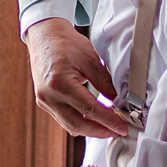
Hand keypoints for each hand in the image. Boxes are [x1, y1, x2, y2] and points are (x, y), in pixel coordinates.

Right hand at [26, 17, 128, 137]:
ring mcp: (43, 100)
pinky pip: (63, 118)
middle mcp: (48, 96)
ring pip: (69, 125)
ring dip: (90, 129)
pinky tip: (92, 119)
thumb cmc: (65, 42)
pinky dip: (79, 121)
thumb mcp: (90, 58)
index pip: (89, 109)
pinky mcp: (43, 101)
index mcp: (60, 84)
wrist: (44, 34)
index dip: (108, 121)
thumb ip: (104, 82)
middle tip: (117, 131)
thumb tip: (118, 102)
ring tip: (108, 127)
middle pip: (77, 124)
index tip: (122, 128)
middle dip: (100, 131)